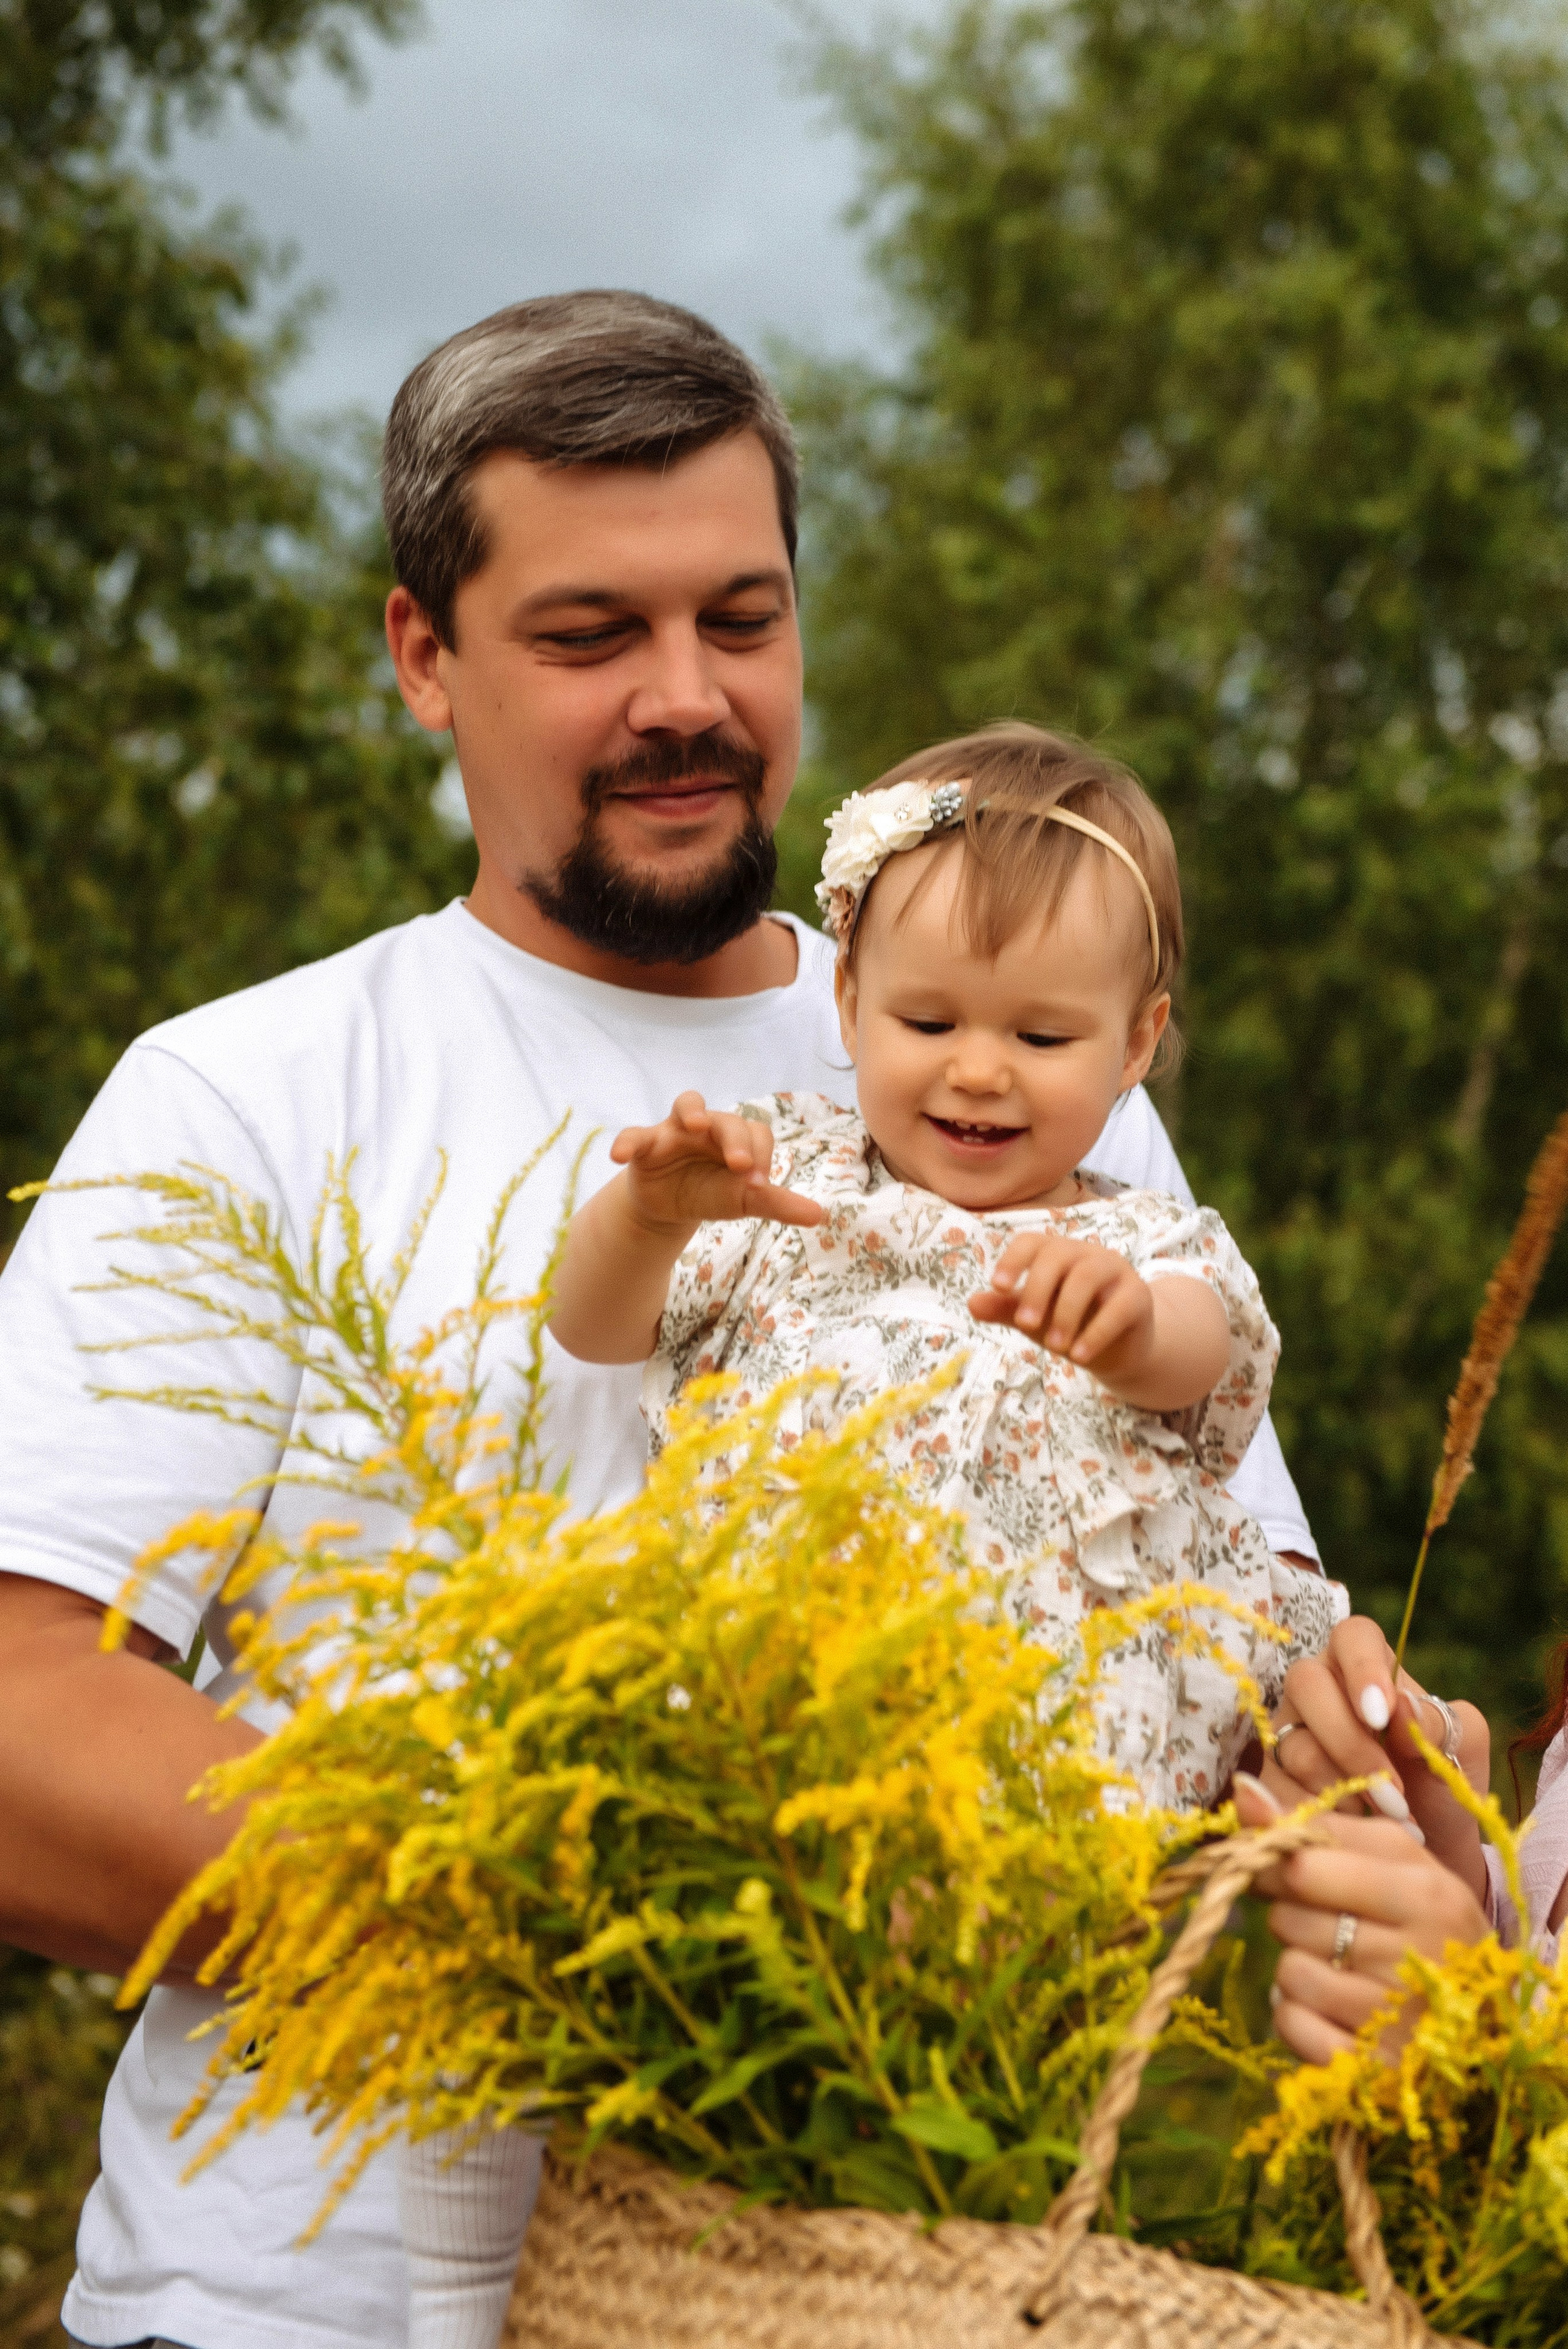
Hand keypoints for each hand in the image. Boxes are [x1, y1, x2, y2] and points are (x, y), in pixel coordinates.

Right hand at [609, 1092, 824, 1237]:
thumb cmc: (713, 1193)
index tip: (761, 1184)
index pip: (756, 1133)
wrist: (671, 1206)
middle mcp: (710, 1127)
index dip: (761, 1155)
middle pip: (725, 1118)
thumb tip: (819, 1215)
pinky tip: (620, 1155)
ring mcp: (676, 1131)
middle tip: (741, 1165)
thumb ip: (777, 1204)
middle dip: (734, 1139)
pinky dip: (626, 1141)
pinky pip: (634, 1135)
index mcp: (738, 1137)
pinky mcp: (645, 1144)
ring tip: (692, 1124)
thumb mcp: (744, 1200)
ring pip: (685, 1105)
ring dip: (690, 1111)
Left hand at [969, 1232, 1153, 1370]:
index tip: (998, 1286)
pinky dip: (1096, 1332)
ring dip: (1066, 1313)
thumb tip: (972, 1303)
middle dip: (1038, 1290)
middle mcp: (1086, 1254)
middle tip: (1024, 1324)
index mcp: (1056, 1253)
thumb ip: (1005, 1309)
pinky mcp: (1139, 1296)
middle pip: (1058, 1257)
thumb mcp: (1034, 1318)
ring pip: (1087, 1277)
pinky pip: (1119, 1307)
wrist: (1115, 1349)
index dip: (1013, 1260)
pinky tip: (1078, 1356)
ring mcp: (1115, 1271)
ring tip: (1053, 1347)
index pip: (1031, 1242)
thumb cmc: (1068, 1324)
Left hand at [1233, 1775, 1488, 2062]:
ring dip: (1298, 1968)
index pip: (1305, 1866)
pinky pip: (1292, 2025)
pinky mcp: (1372, 2072)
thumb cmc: (1427, 1925)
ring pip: (1287, 1973)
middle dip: (1295, 1918)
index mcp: (1426, 1894)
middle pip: (1289, 1919)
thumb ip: (1318, 1825)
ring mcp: (1395, 2022)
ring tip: (1342, 1969)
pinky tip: (1336, 2012)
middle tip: (1335, 1926)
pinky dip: (1299, 2016)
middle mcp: (1415, 1958)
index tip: (1288, 1868)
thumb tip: (1242, 1790)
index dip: (1279, 1864)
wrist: (1483, 2024)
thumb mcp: (1392, 1861)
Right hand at [1258, 1615, 1489, 1900]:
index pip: (1353, 1636)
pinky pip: (1279, 1790)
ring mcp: (1288, 1731)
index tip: (1383, 1715)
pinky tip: (1356, 1830)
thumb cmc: (1444, 1786)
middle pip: (1308, 1683)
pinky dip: (1321, 1814)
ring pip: (1294, 1743)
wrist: (1431, 1849)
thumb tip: (1401, 1706)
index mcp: (1368, 1666)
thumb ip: (1439, 1724)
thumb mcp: (1461, 1751)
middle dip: (1351, 1744)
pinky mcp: (1271, 1779)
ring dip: (1344, 1787)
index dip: (1362, 1668)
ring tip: (1389, 1820)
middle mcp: (1319, 1689)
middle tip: (1395, 1794)